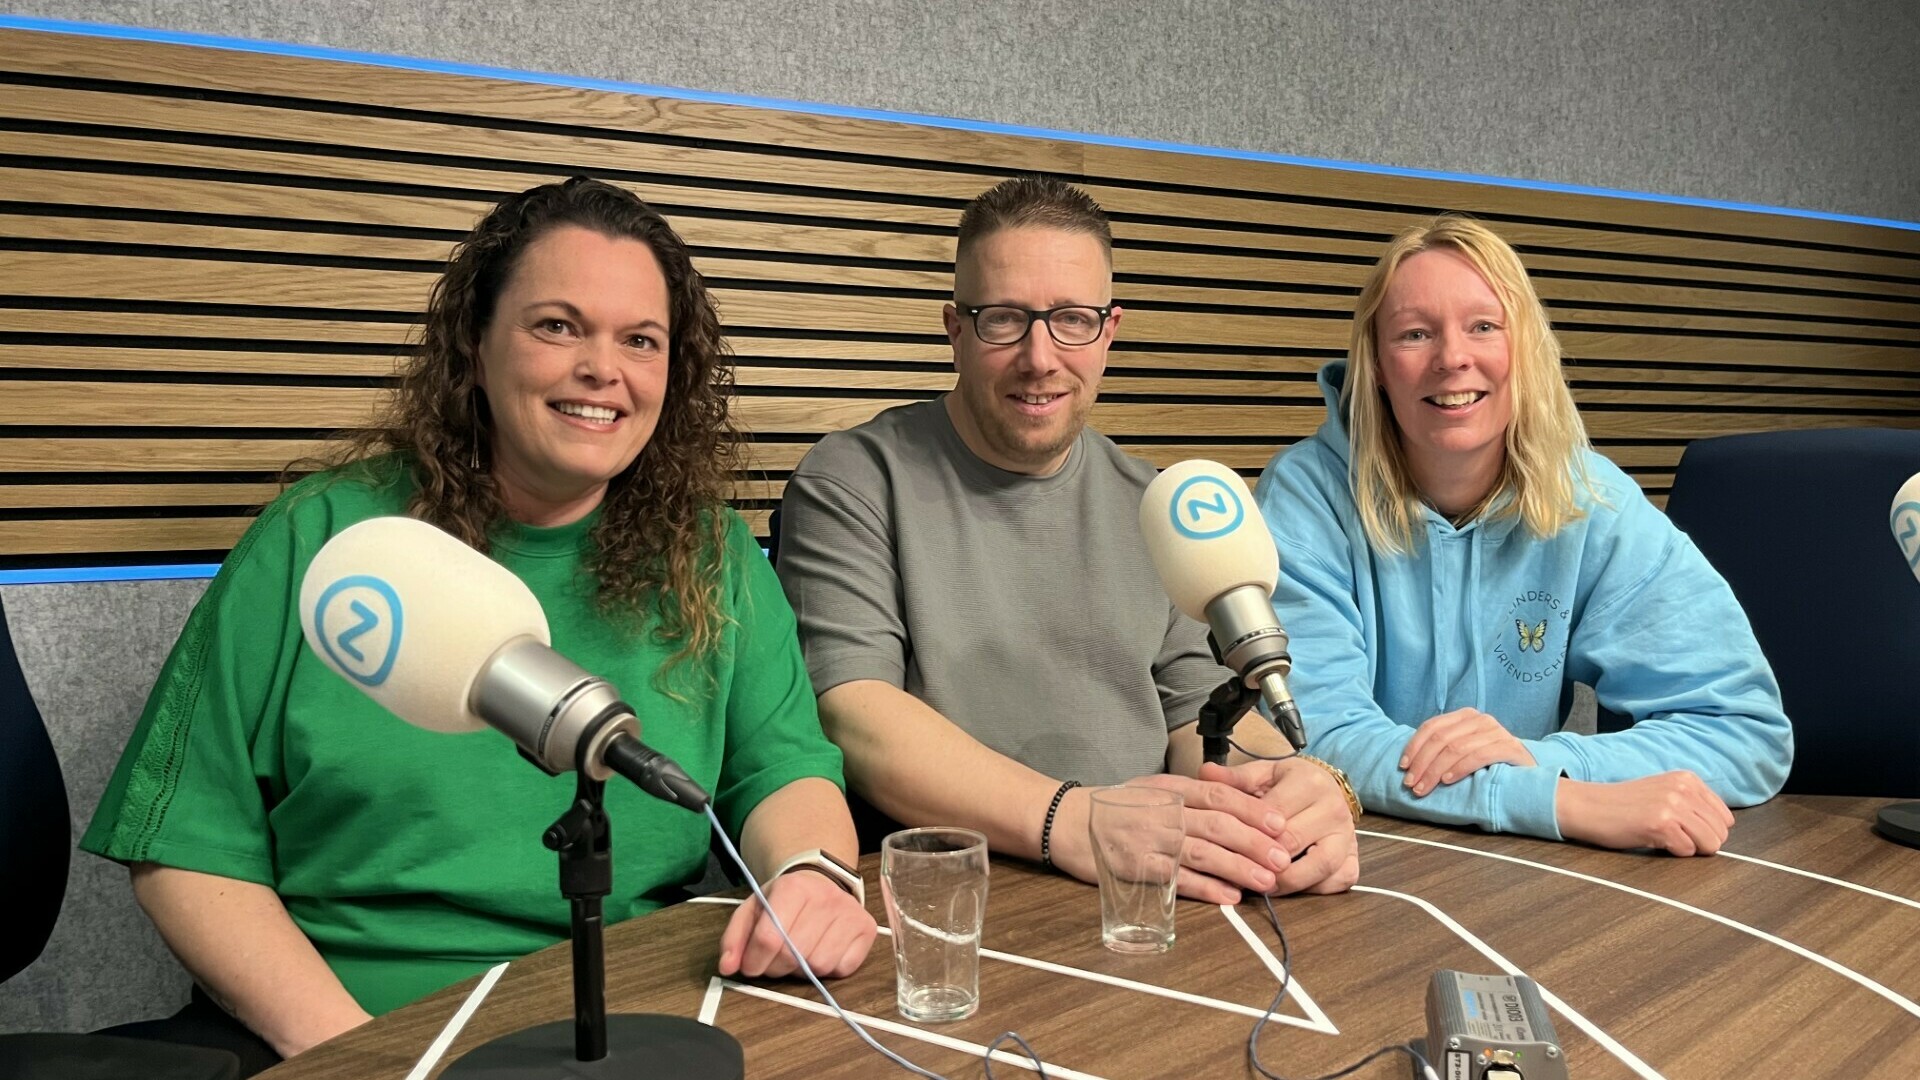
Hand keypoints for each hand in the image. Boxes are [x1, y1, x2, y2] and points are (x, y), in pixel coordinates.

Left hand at [718, 870, 876, 978]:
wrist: (821, 882)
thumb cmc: (784, 901)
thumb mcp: (754, 909)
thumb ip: (735, 937)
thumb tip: (728, 967)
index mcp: (793, 887)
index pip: (769, 937)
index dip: (755, 961)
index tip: (751, 967)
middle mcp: (825, 897)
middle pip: (794, 954)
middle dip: (777, 967)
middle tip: (774, 962)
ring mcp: (850, 913)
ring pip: (819, 965)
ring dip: (803, 970)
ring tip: (799, 956)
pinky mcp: (866, 929)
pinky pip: (843, 968)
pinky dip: (829, 970)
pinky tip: (822, 952)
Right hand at [1054, 775, 1293, 905]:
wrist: (1065, 820)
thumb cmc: (1115, 807)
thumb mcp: (1152, 790)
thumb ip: (1190, 798)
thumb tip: (1237, 809)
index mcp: (1170, 788)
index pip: (1219, 795)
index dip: (1252, 809)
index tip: (1280, 823)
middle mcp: (1163, 811)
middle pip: (1217, 825)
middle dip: (1255, 842)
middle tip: (1282, 857)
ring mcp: (1149, 839)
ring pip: (1202, 852)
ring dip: (1238, 867)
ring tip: (1266, 881)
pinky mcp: (1136, 866)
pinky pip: (1177, 878)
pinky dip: (1205, 887)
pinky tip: (1229, 895)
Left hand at [1204, 759, 1358, 894]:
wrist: (1325, 789)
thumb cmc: (1288, 784)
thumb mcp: (1262, 775)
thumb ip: (1235, 778)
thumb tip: (1205, 772)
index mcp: (1310, 782)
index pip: (1274, 814)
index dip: (1247, 833)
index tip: (1224, 845)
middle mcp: (1334, 808)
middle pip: (1292, 842)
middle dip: (1261, 860)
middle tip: (1235, 870)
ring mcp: (1347, 836)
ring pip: (1318, 867)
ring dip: (1286, 881)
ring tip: (1260, 883)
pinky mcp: (1353, 858)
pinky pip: (1336, 882)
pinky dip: (1312, 890)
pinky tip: (1287, 887)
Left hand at [1400, 708, 1535, 795]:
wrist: (1529, 770)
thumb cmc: (1490, 762)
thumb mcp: (1463, 750)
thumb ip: (1443, 749)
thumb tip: (1409, 765)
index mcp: (1465, 716)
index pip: (1432, 726)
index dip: (1414, 746)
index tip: (1402, 767)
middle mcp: (1480, 719)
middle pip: (1441, 739)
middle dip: (1422, 763)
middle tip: (1410, 784)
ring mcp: (1496, 732)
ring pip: (1456, 748)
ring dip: (1435, 771)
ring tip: (1424, 788)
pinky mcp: (1509, 747)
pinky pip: (1478, 756)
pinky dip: (1459, 768)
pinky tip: (1447, 781)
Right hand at [1556, 772, 1734, 855]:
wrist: (1589, 806)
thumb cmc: (1623, 805)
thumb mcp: (1664, 792)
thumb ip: (1692, 803)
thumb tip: (1722, 830)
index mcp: (1688, 779)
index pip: (1726, 817)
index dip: (1708, 830)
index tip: (1685, 830)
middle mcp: (1684, 789)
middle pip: (1721, 833)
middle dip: (1702, 842)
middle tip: (1674, 838)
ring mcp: (1673, 805)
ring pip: (1711, 843)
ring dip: (1690, 848)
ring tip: (1666, 839)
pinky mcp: (1661, 824)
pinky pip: (1687, 851)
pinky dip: (1673, 852)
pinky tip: (1653, 840)